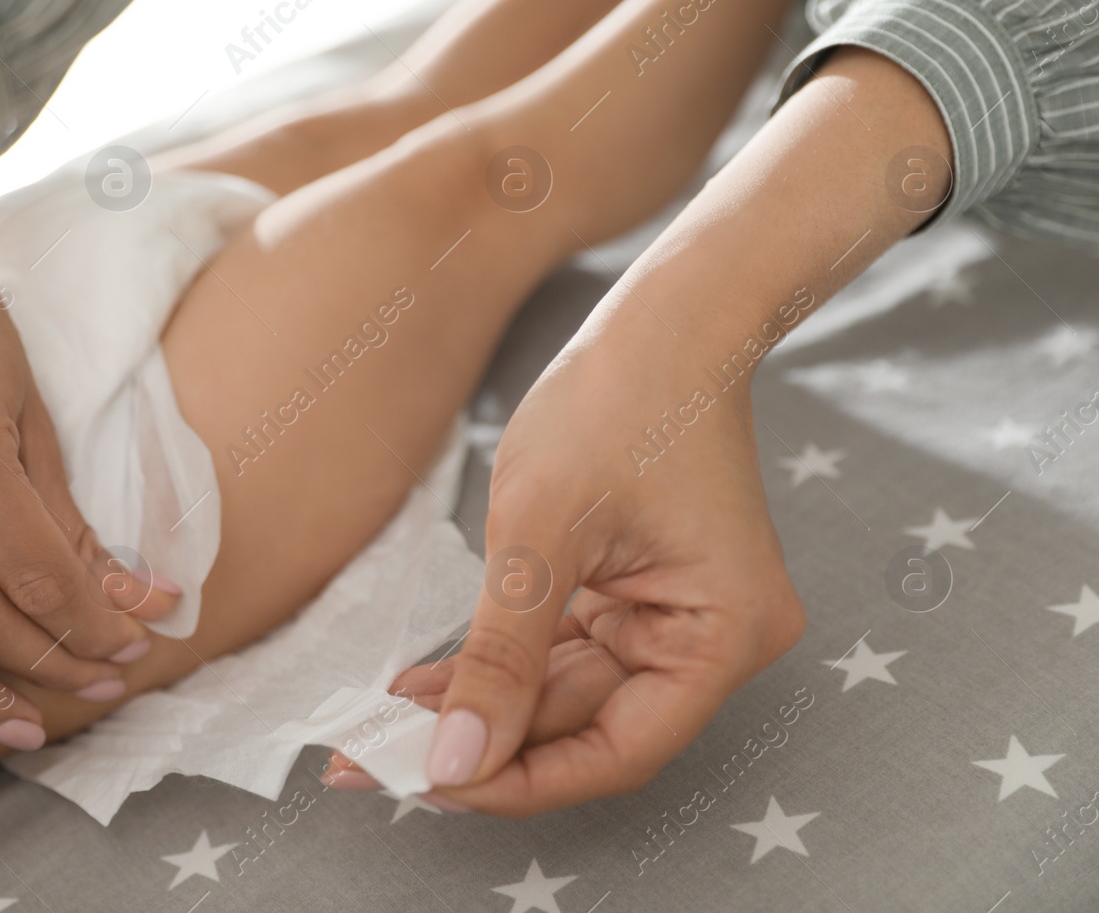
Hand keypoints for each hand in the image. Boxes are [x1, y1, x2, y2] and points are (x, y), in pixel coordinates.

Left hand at [407, 312, 803, 814]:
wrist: (658, 316)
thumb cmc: (617, 400)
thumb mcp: (540, 533)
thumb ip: (501, 656)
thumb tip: (455, 761)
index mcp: (723, 636)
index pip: (619, 751)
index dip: (520, 779)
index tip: (428, 782)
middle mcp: (711, 641)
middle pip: (587, 727)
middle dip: (482, 742)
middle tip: (376, 758)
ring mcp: (672, 617)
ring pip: (564, 694)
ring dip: (479, 706)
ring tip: (381, 722)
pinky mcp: (634, 593)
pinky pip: (561, 651)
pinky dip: (498, 664)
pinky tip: (425, 681)